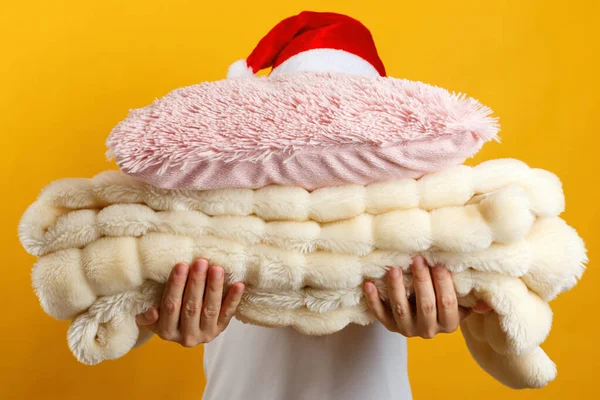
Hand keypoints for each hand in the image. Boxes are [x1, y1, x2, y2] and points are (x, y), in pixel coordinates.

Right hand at [136, 258, 244, 346]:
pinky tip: (239, 285)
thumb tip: (152, 311)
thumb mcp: (151, 317)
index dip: (176, 286)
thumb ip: (147, 316)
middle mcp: (186, 337)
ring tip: (217, 269)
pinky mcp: (220, 329)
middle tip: (200, 262)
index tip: (181, 265)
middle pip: (192, 307)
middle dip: (196, 283)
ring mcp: (205, 334)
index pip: (171, 307)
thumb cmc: (163, 314)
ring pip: (210, 310)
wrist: (180, 330)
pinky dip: (233, 299)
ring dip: (214, 288)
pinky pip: (228, 314)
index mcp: (166, 332)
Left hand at [364, 255, 489, 338]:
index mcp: (449, 324)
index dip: (444, 284)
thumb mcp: (462, 301)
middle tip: (417, 260)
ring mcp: (407, 329)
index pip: (448, 303)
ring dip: (396, 289)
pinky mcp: (390, 326)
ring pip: (401, 310)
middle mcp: (429, 330)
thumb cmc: (444, 300)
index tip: (440, 264)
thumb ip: (472, 298)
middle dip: (422, 281)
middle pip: (426, 305)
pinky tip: (368, 284)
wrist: (423, 316)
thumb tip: (487, 301)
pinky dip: (373, 300)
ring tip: (394, 269)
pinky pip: (380, 314)